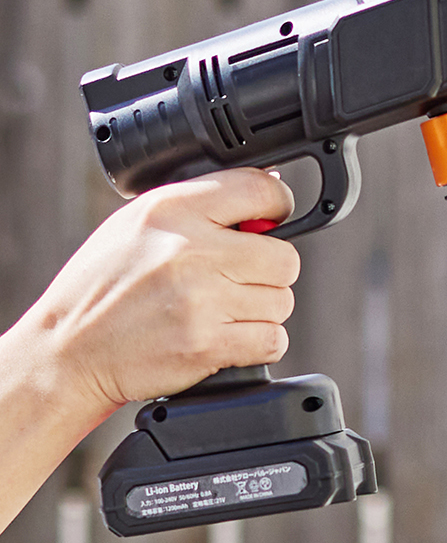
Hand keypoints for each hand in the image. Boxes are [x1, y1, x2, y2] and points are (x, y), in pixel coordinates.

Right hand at [20, 167, 299, 417]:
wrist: (65, 352)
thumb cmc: (103, 287)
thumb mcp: (138, 223)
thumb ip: (202, 204)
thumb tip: (271, 189)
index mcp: (171, 210)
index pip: (259, 190)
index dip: (276, 206)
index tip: (272, 219)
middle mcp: (188, 250)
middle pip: (284, 258)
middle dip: (269, 272)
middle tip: (237, 279)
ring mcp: (199, 300)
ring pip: (281, 302)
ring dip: (260, 311)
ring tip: (218, 310)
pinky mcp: (206, 344)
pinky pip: (273, 340)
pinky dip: (257, 343)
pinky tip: (223, 336)